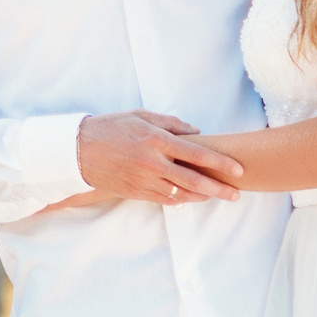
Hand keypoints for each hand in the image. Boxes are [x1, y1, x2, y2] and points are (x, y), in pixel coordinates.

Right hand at [78, 110, 243, 204]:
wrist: (78, 150)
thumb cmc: (110, 128)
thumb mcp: (140, 115)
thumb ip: (170, 123)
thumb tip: (195, 132)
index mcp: (155, 140)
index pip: (196, 154)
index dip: (220, 163)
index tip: (238, 169)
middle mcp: (152, 162)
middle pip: (194, 180)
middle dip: (219, 188)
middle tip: (236, 193)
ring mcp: (144, 180)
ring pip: (181, 194)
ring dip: (202, 196)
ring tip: (218, 196)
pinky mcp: (136, 192)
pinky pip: (165, 200)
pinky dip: (181, 200)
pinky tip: (192, 198)